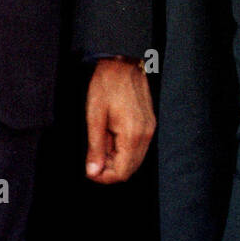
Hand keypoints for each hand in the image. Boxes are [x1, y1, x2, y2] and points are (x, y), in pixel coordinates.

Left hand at [85, 59, 155, 182]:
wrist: (123, 63)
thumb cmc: (107, 85)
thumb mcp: (94, 116)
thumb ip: (95, 147)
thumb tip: (93, 171)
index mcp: (132, 135)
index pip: (122, 172)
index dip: (104, 177)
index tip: (90, 170)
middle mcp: (145, 135)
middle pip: (130, 169)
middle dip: (110, 170)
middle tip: (93, 159)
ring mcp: (150, 130)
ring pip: (135, 160)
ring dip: (117, 160)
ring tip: (101, 146)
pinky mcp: (149, 124)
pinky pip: (139, 148)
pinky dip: (124, 150)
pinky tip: (111, 138)